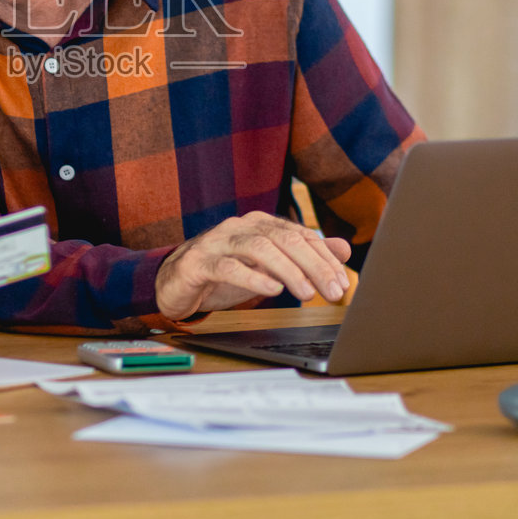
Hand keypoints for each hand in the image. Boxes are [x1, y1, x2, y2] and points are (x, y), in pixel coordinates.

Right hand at [154, 211, 352, 320]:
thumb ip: (304, 255)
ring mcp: (217, 242)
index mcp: (259, 224)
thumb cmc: (224, 273)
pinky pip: (228, 267)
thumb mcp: (267, 267)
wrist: (174, 283)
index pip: (299, 235)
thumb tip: (343, 249)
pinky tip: (272, 289)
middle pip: (283, 239)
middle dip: (313, 265)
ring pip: (259, 248)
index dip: (324, 258)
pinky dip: (253, 277)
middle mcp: (239, 226)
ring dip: (288, 271)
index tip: (342, 282)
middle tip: (332, 292)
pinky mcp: (198, 263)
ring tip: (306, 294)